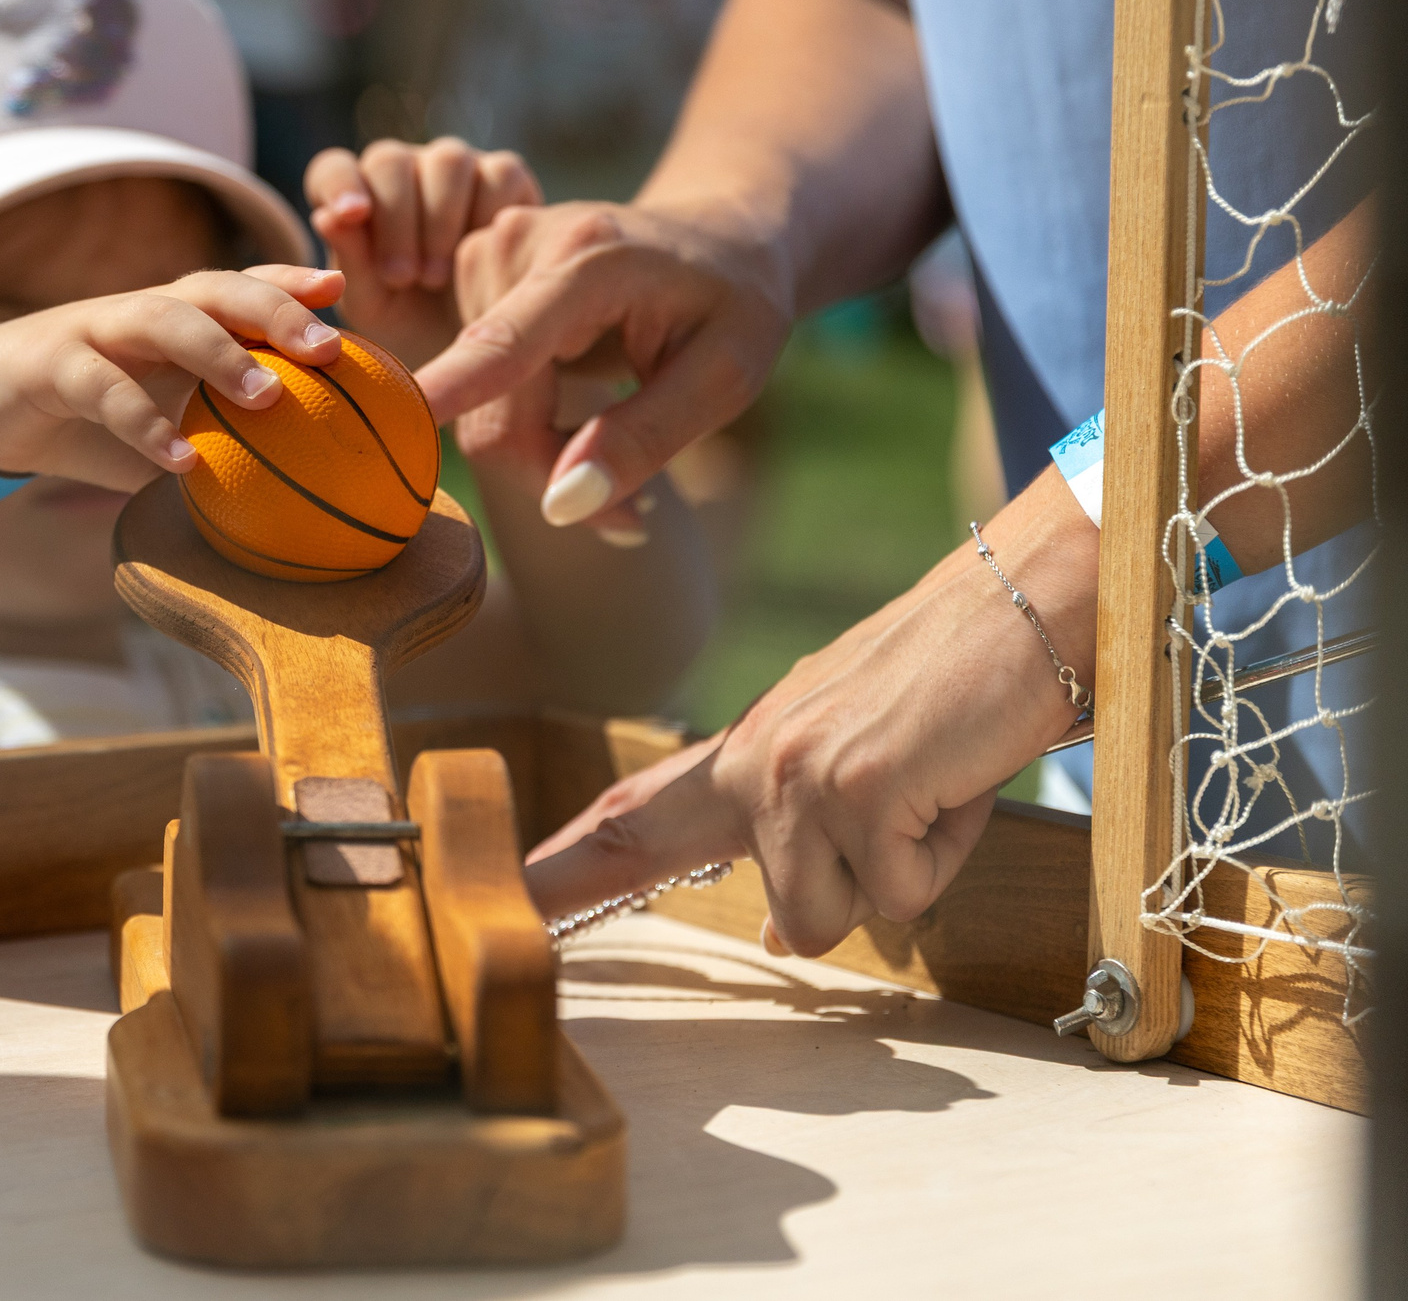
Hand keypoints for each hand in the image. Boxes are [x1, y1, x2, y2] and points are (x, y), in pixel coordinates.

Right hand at [0, 267, 346, 490]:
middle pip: (216, 288)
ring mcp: (96, 329)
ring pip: (164, 320)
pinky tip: (181, 462)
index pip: (240, 285)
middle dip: (275, 307)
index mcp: (173, 315)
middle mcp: (141, 310)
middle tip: (329, 347)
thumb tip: (298, 494)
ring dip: (220, 352)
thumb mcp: (159, 425)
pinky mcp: (53, 363)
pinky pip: (104, 389)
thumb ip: (216, 444)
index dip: (289, 280)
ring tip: (269, 394)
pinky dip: (144, 424)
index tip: (343, 289)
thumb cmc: (85, 421)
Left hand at [304, 138, 539, 369]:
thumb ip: (350, 263)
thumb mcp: (374, 308)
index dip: (340, 185)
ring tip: (435, 278)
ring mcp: (456, 170)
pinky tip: (483, 257)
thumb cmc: (411, 327)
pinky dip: (488, 213)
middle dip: (394, 218)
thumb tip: (325, 217)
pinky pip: (499, 173)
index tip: (351, 215)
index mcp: (358, 200)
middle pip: (389, 160)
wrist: (479, 350)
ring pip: (447, 159)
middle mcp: (404, 174)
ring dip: (440, 218)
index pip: (335, 169)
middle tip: (400, 278)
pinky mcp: (505, 178)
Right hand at [421, 200, 789, 530]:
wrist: (720, 237)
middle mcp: (519, 243)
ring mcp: (485, 254)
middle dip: (548, 471)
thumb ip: (643, 439)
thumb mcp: (726, 378)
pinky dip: (521, 422)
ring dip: (538, 452)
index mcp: (591, 257)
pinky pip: (474, 383)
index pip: (507, 340)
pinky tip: (581, 424)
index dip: (455, 387)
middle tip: (631, 515)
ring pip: (478, 404)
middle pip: (493, 401)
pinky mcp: (471, 275)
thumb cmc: (735, 304)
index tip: (399, 419)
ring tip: (616, 456)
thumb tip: (559, 509)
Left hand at [523, 473, 1098, 953]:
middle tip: (864, 821)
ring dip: (906, 873)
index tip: (505, 900)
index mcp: (748, 749)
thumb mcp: (865, 765)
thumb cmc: (959, 684)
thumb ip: (805, 845)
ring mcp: (796, 772)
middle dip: (794, 906)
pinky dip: (946, 855)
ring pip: (834, 916)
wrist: (1028, 599)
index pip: (633, 815)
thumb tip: (781, 934)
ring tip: (936, 787)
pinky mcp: (857, 789)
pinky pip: (899, 894)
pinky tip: (957, 780)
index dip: (564, 867)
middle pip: (762, 902)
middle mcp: (753, 759)